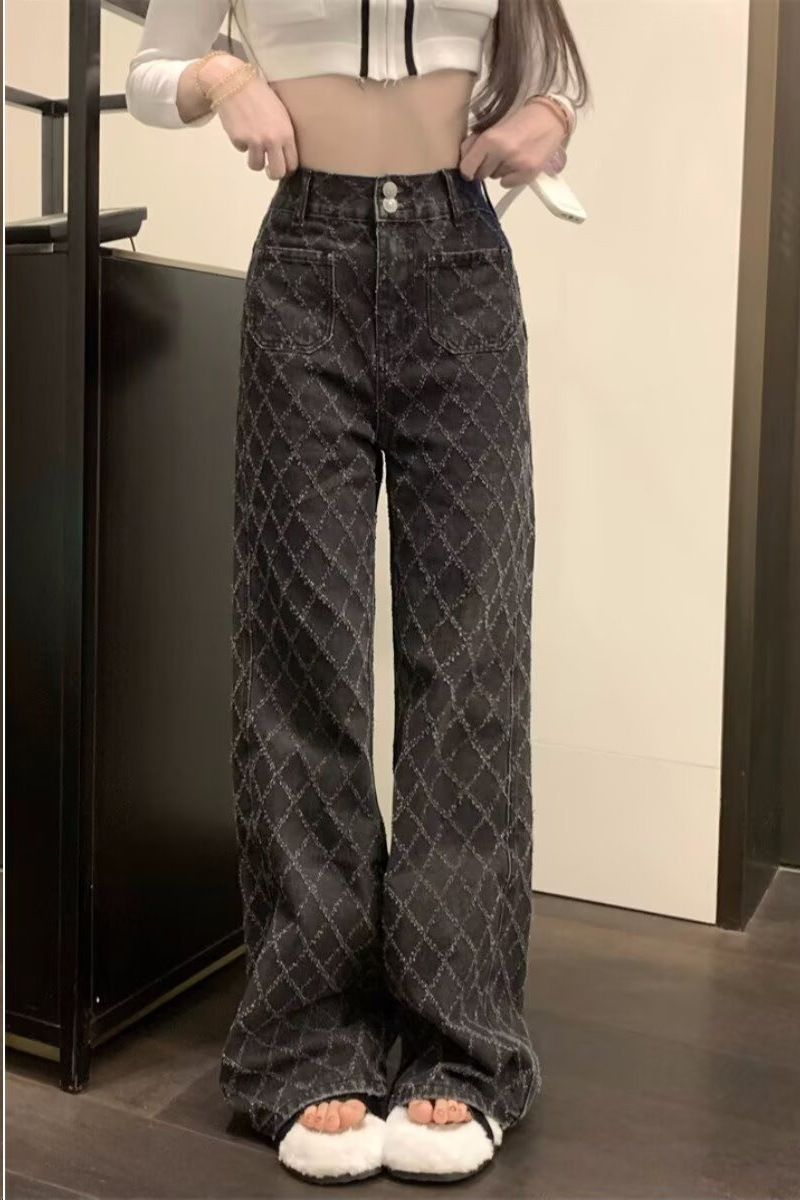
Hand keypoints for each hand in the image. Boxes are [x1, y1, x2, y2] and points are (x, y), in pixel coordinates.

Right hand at [198, 54, 298, 177]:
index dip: (287, 168)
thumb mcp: (280, 113)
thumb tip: (283, 154)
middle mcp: (272, 140)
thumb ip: (283, 134)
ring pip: (256, 166)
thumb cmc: (260, 94)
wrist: (234, 82)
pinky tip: (241, 127)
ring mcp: (255, 141)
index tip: (282, 166)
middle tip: (268, 169)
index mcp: (286, 133)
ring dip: (254, 159)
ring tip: (253, 147)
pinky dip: (241, 142)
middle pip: (276, 172)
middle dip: (272, 173)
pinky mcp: (239, 140)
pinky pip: (241, 150)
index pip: (292, 163)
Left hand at [459, 101, 566, 187]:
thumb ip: (475, 142)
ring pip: (494, 178)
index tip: (470, 168)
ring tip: (511, 154)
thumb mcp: (494, 126)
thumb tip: (463, 158)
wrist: (550, 118)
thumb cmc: (520, 121)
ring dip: (499, 169)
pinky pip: (507, 183)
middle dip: (485, 167)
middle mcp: (502, 153)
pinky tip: (518, 162)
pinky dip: (510, 176)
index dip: (467, 169)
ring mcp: (516, 164)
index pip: (467, 167)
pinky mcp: (528, 174)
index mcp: (490, 139)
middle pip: (481, 174)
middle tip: (496, 155)